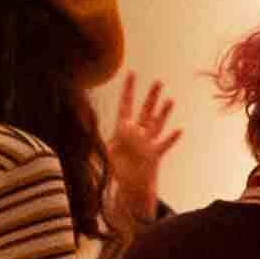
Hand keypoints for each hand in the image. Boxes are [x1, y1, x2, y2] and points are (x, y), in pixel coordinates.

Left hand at [105, 76, 180, 225]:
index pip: (126, 105)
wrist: (129, 185)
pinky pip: (163, 145)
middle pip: (145, 111)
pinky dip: (171, 138)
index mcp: (122, 129)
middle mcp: (137, 133)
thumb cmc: (115, 168)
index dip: (128, 89)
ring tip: (170, 100)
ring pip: (156, 124)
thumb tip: (80, 131)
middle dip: (151, 96)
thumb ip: (93, 140)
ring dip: (163, 113)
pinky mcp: (154, 155)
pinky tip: (179, 130)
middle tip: (158, 81)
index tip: (132, 73)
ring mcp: (147, 143)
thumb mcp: (101, 152)